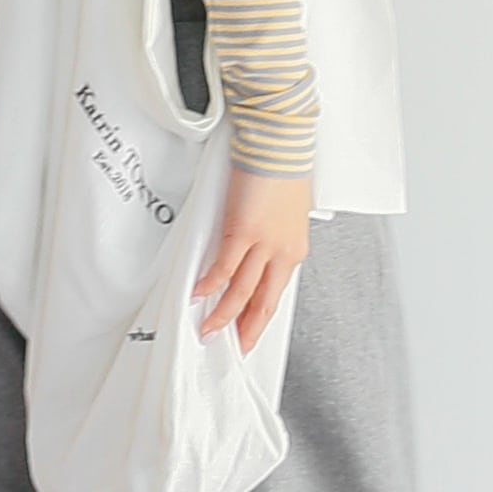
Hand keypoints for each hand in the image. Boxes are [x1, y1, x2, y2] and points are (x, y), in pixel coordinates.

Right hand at [193, 167, 311, 353]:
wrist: (281, 143)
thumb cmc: (282, 168)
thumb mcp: (285, 212)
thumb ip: (270, 237)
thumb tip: (255, 250)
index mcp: (293, 249)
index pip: (275, 295)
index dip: (260, 320)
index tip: (249, 336)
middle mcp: (282, 251)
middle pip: (262, 302)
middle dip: (245, 330)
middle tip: (232, 348)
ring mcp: (264, 243)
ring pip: (242, 291)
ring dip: (223, 315)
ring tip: (209, 331)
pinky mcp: (244, 230)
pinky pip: (224, 267)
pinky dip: (210, 284)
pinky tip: (199, 295)